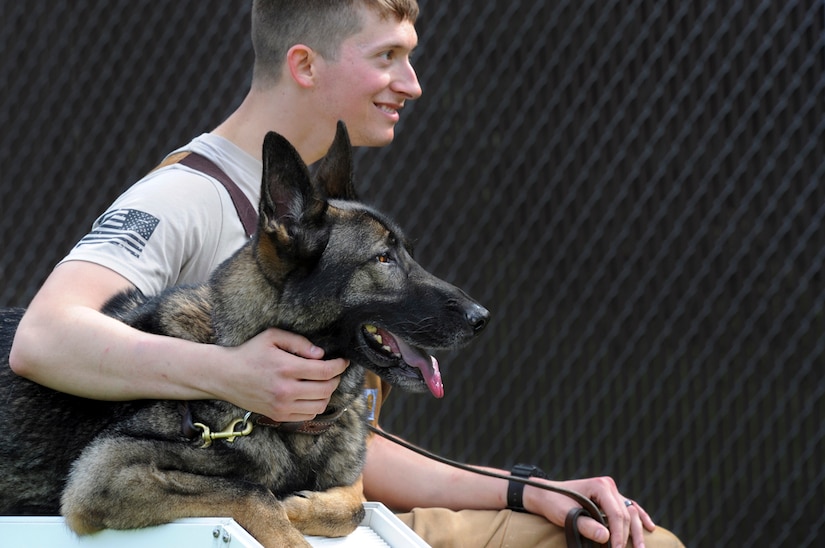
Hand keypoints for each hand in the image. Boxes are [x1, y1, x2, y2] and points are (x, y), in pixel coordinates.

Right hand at [218, 327, 348, 421]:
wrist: (225, 376)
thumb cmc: (250, 353)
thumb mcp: (272, 336)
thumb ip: (299, 342)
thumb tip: (321, 354)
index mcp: (286, 368)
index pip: (325, 371)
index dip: (339, 366)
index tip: (343, 361)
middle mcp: (286, 390)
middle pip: (326, 389)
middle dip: (335, 379)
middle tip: (334, 372)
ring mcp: (282, 406)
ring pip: (320, 405)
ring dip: (327, 394)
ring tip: (324, 383)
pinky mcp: (278, 416)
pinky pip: (307, 415)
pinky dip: (315, 406)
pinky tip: (311, 395)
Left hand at [523, 476, 655, 547]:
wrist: (544, 494)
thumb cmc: (553, 502)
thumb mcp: (565, 514)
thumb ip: (586, 525)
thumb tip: (606, 537)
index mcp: (599, 486)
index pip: (616, 513)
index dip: (619, 535)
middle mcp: (608, 486)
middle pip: (625, 514)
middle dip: (628, 536)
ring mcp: (611, 491)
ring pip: (630, 511)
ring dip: (637, 530)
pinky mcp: (611, 498)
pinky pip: (629, 507)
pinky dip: (639, 516)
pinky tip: (649, 527)